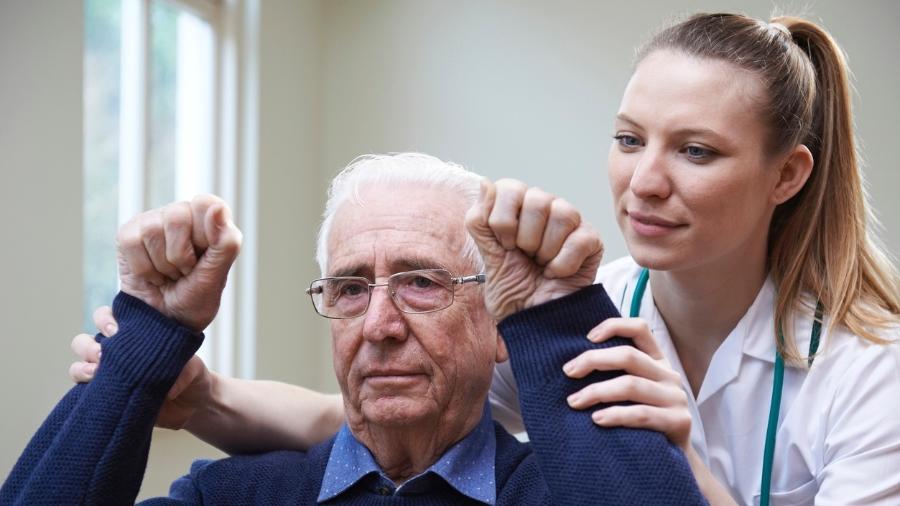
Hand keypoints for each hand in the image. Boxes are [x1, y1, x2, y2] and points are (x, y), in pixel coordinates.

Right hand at [69, 306, 214, 429]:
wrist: (195, 405)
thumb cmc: (192, 375)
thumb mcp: (193, 367)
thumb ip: (182, 371)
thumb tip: (168, 387)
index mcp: (134, 336)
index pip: (108, 318)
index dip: (105, 319)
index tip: (116, 330)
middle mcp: (117, 353)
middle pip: (84, 341)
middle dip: (88, 345)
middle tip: (104, 353)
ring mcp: (110, 375)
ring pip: (79, 365)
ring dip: (82, 367)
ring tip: (97, 373)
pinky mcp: (108, 397)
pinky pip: (83, 391)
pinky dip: (83, 388)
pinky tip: (94, 389)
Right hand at [116, 195, 241, 331]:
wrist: (164, 323)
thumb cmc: (195, 299)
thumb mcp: (217, 276)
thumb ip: (225, 243)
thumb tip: (217, 207)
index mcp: (210, 221)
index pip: (206, 204)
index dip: (204, 234)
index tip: (203, 258)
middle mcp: (182, 215)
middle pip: (177, 217)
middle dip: (180, 256)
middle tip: (184, 272)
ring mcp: (154, 222)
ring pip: (152, 230)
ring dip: (162, 265)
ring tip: (168, 275)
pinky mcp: (129, 234)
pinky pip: (131, 241)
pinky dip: (143, 268)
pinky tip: (151, 275)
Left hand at [465, 179, 602, 320]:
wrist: (534, 320)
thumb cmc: (512, 288)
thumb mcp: (487, 256)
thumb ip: (480, 220)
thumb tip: (485, 182)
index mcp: (517, 206)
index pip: (509, 187)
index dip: (503, 221)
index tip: (505, 246)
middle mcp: (544, 207)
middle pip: (537, 199)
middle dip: (525, 238)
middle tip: (525, 257)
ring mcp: (571, 222)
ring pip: (562, 213)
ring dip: (545, 250)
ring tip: (541, 264)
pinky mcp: (592, 240)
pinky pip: (579, 239)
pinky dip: (563, 264)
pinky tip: (557, 273)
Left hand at [562, 317, 691, 450]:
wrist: (674, 461)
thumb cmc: (643, 423)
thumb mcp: (633, 393)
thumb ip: (616, 374)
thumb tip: (573, 364)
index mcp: (658, 362)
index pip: (640, 329)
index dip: (614, 326)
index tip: (587, 337)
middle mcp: (669, 375)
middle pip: (629, 356)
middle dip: (593, 361)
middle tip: (568, 372)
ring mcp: (676, 398)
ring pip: (631, 385)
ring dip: (597, 391)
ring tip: (574, 401)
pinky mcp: (679, 421)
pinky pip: (641, 414)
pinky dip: (616, 415)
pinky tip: (596, 419)